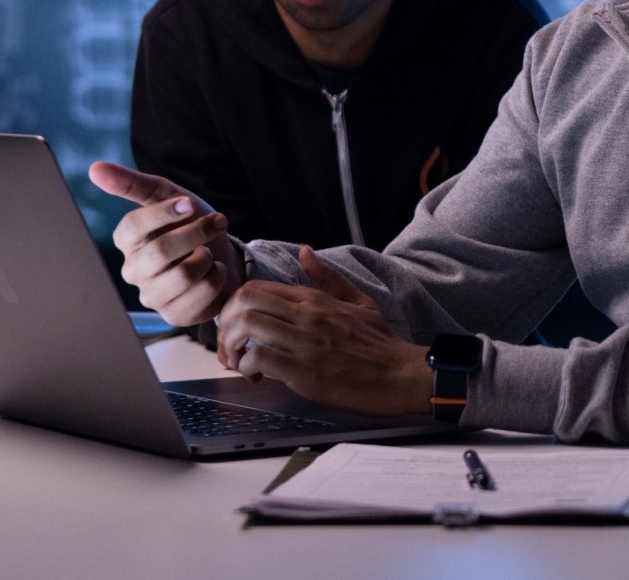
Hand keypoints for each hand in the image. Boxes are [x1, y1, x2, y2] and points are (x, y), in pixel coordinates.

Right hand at [90, 160, 241, 326]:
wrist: (223, 254)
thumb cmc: (190, 223)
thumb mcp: (169, 195)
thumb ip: (133, 183)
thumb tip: (95, 168)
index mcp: (128, 240)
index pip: (132, 226)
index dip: (163, 213)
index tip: (187, 203)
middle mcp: (133, 269)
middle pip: (160, 251)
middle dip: (196, 233)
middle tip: (217, 221)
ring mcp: (152, 295)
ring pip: (182, 276)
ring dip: (207, 257)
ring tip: (209, 251)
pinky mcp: (174, 314)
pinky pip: (200, 295)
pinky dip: (216, 278)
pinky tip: (213, 271)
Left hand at [215, 246, 430, 417]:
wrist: (401, 374)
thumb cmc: (381, 343)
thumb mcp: (358, 300)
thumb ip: (328, 277)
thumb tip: (305, 251)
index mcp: (315, 300)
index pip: (257, 287)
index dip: (235, 307)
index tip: (236, 326)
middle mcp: (307, 316)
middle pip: (244, 302)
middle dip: (226, 324)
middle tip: (230, 344)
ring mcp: (305, 342)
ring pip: (247, 327)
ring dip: (233, 346)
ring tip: (240, 362)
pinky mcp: (305, 371)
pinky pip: (260, 358)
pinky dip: (249, 367)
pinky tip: (257, 376)